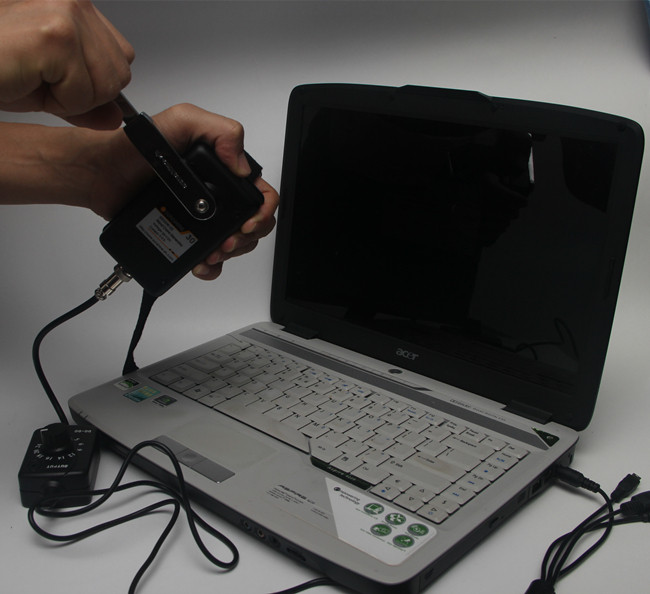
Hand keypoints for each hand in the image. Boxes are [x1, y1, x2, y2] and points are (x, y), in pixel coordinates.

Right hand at [0, 0, 133, 128]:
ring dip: (70, 97)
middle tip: (38, 76)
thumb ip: (89, 101)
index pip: (122, 57)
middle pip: (120, 73)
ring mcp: (66, 13)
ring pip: (107, 87)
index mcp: (74, 3)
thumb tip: (118, 116)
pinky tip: (26, 78)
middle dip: (84, 91)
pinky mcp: (56, 36)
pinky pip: (84, 95)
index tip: (53, 74)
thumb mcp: (48, 88)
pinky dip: (57, 102)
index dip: (92, 80)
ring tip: (30, 75)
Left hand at [91, 103, 278, 280]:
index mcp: (223, 170)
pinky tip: (201, 261)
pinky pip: (210, 259)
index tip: (246, 222)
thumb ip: (220, 132)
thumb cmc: (133, 148)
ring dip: (230, 252)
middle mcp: (217, 195)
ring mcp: (203, 218)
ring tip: (212, 251)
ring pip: (236, 243)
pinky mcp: (186, 235)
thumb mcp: (181, 121)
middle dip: (246, 237)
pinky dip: (211, 266)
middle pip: (253, 223)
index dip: (262, 212)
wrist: (100, 175)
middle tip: (227, 240)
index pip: (261, 192)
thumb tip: (242, 167)